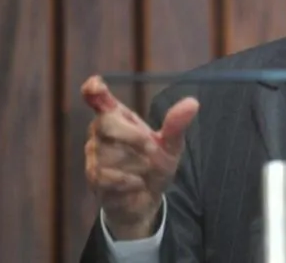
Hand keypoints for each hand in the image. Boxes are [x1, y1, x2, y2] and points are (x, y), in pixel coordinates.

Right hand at [82, 76, 198, 239]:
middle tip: (151, 149)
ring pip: (110, 153)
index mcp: (119, 117)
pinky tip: (137, 184)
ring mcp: (94, 155)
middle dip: (135, 137)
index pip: (98, 98)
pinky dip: (131, 181)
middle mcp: (101, 132)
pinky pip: (110, 175)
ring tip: (144, 169)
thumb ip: (176, 125)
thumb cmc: (154, 166)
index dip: (94, 90)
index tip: (96, 85)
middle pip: (107, 123)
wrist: (145, 201)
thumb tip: (192, 102)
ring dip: (137, 163)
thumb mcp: (170, 145)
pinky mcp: (93, 178)